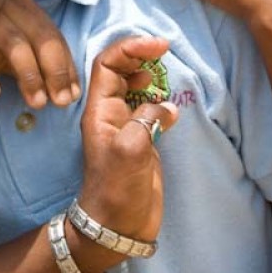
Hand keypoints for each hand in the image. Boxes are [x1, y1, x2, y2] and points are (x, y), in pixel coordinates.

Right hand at [0, 0, 79, 105]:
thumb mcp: (9, 44)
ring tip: (36, 102)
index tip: (72, 95)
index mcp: (23, 4)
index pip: (53, 35)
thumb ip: (36, 63)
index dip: (66, 66)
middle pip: (39, 36)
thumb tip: (68, 92)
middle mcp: (4, 4)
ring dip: (28, 74)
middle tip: (60, 102)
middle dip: (54, 71)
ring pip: (12, 43)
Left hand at [75, 36, 177, 241]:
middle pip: (119, 71)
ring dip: (150, 76)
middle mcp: (110, 114)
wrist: (117, 226)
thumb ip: (145, 121)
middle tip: (165, 51)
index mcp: (100, 111)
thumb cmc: (117, 191)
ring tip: (166, 74)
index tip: (159, 45)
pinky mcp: (142, 142)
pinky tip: (171, 107)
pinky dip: (161, 101)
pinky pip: (149, 110)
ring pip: (134, 88)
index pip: (107, 65)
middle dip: (140, 55)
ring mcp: (126, 127)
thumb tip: (165, 106)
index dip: (130, 49)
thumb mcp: (130, 152)